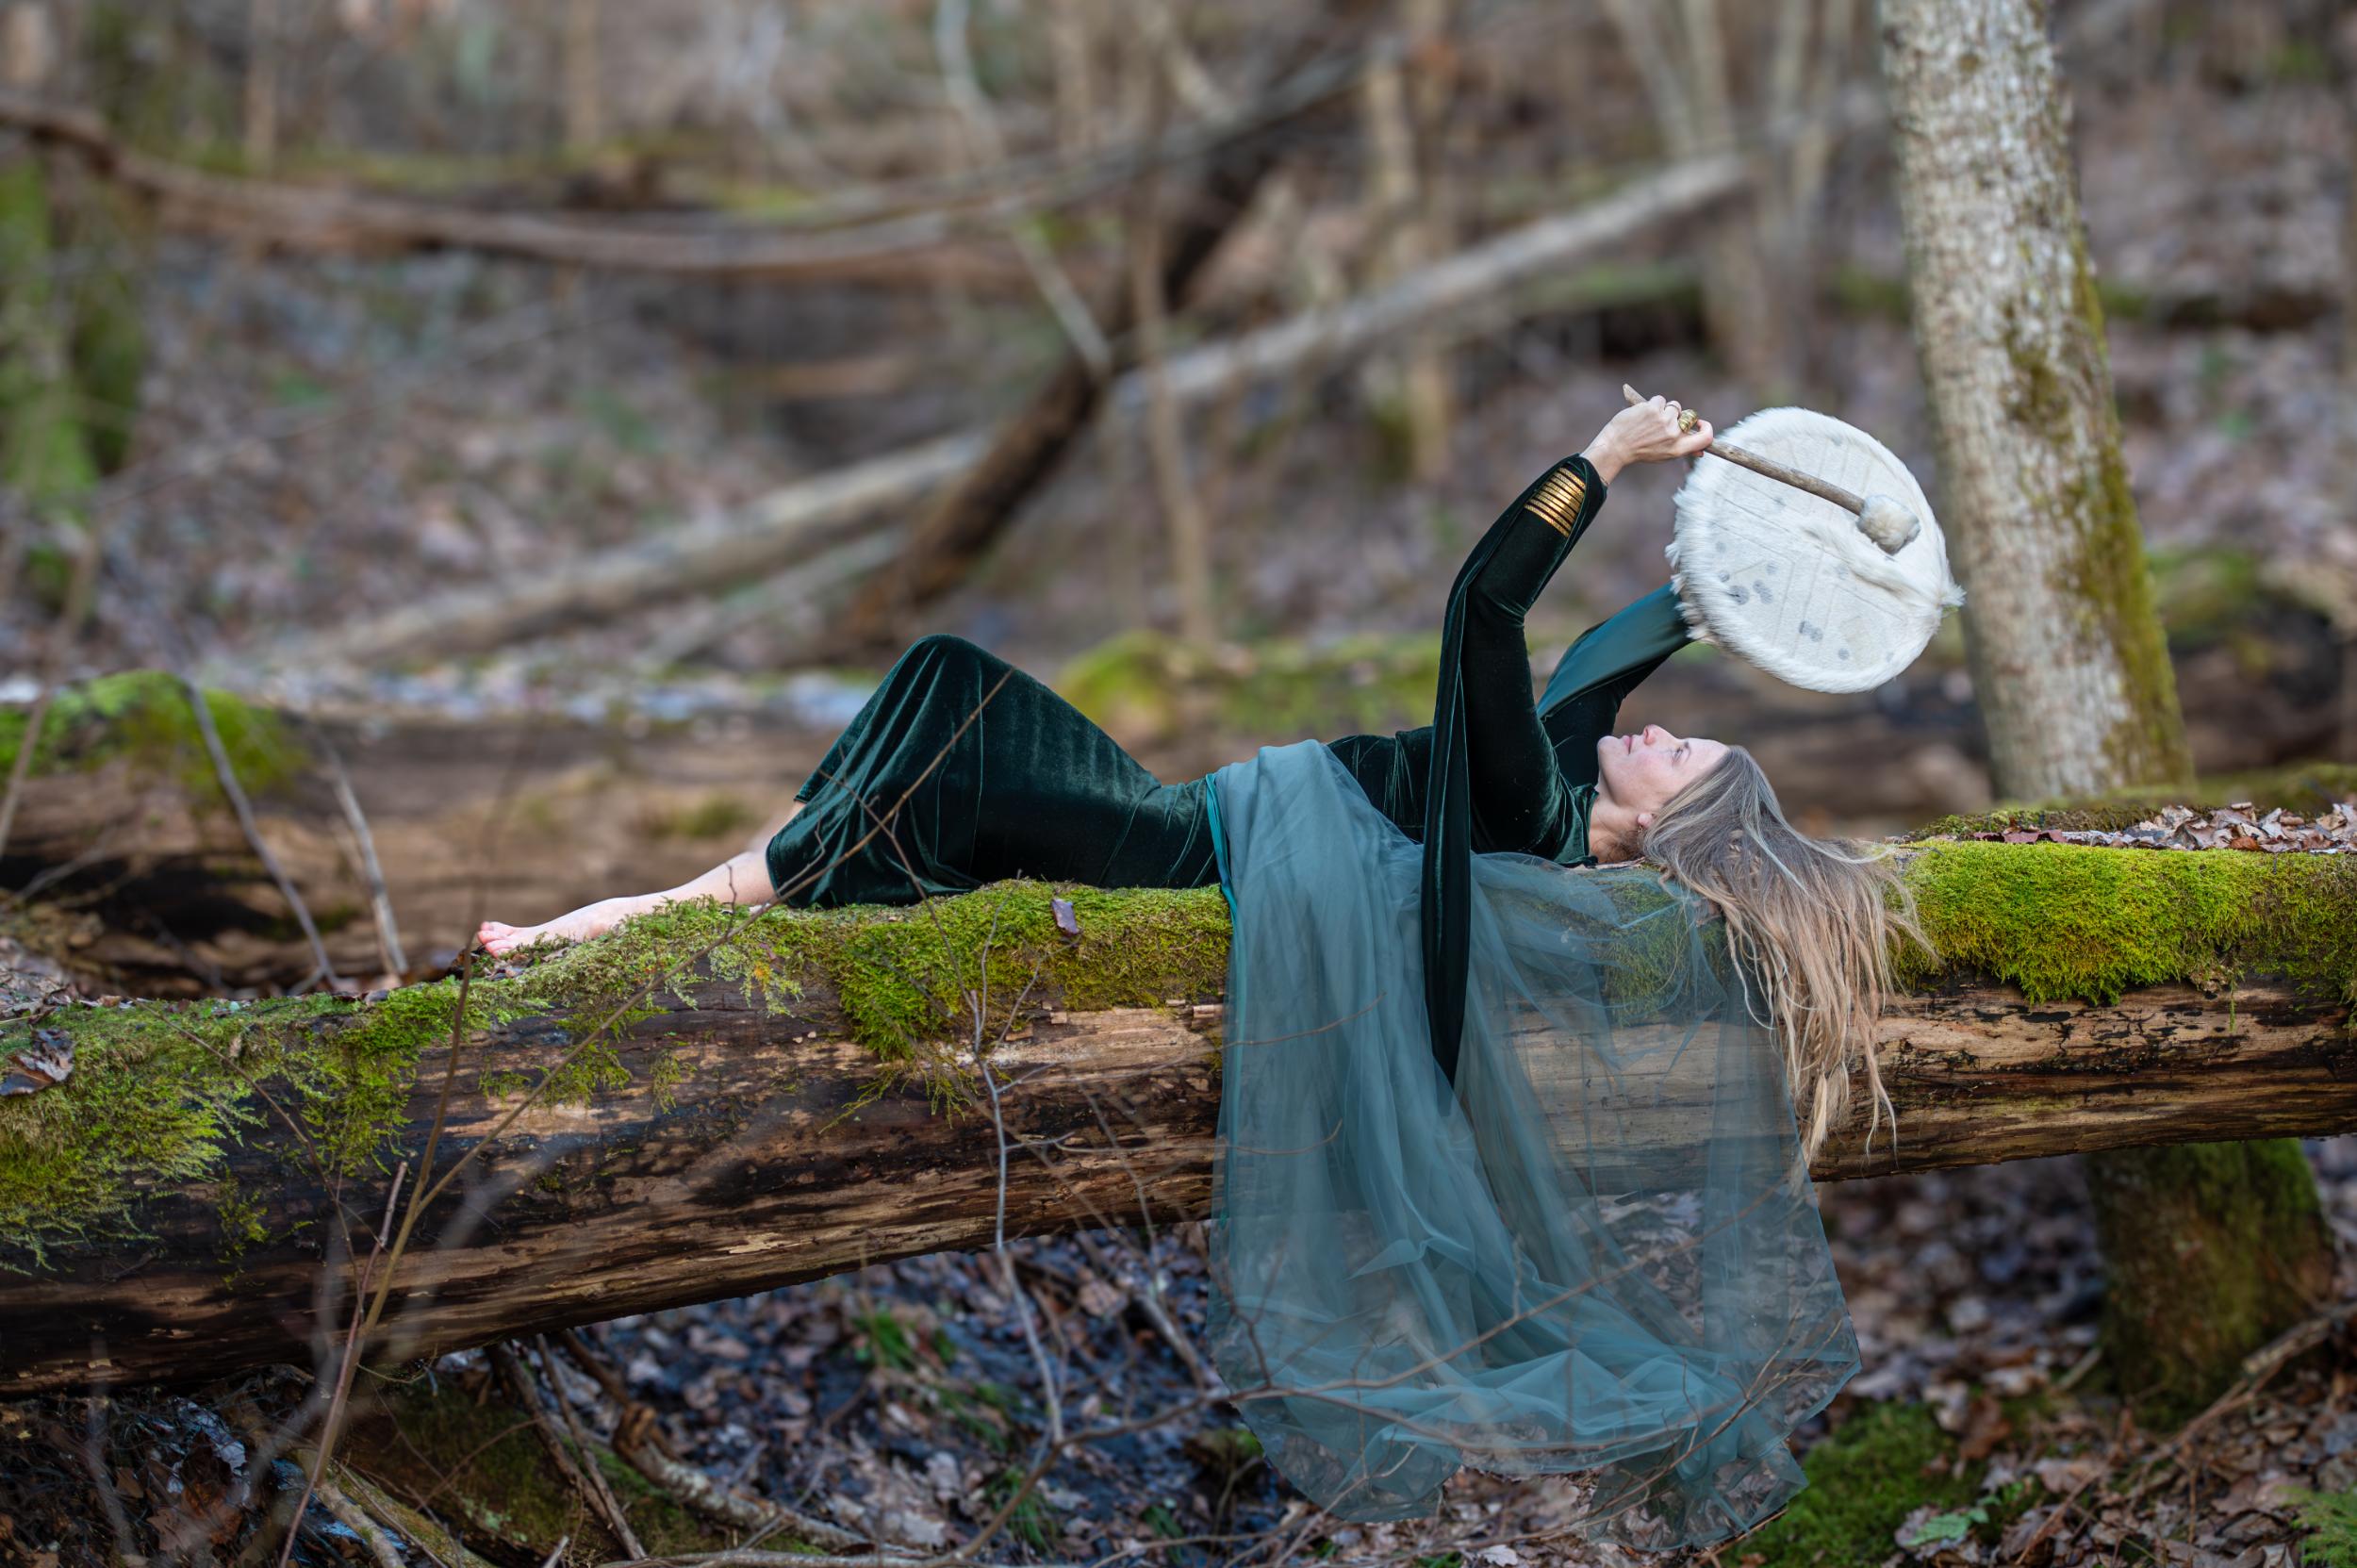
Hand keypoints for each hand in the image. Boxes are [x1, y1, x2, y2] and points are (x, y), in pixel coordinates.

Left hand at [1580, 396, 1713, 483]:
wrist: (1615, 447)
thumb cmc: (1640, 451)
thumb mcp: (1664, 455)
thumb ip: (1683, 449)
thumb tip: (1701, 451)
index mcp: (1679, 449)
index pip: (1706, 437)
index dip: (1707, 428)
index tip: (1700, 423)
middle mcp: (1674, 434)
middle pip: (1689, 416)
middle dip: (1679, 416)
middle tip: (1661, 422)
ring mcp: (1665, 420)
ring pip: (1674, 406)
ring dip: (1664, 409)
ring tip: (1648, 420)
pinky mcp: (1654, 408)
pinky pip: (1660, 400)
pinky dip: (1652, 404)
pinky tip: (1642, 414)